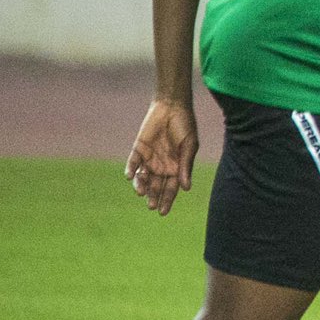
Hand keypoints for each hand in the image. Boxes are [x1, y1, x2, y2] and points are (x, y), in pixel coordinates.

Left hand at [126, 99, 197, 215]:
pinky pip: (133, 163)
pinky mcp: (138, 150)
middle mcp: (162, 166)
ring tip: (141, 192)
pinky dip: (131, 170)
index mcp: (176, 168)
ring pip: (143, 178)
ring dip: (141, 186)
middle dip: (153, 197)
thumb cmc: (185, 126)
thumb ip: (186, 166)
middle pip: (156, 186)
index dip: (167, 200)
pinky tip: (130, 176)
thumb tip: (186, 187)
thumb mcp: (189, 146)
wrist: (172, 107)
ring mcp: (149, 159)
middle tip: (151, 206)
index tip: (162, 212)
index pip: (171, 188)